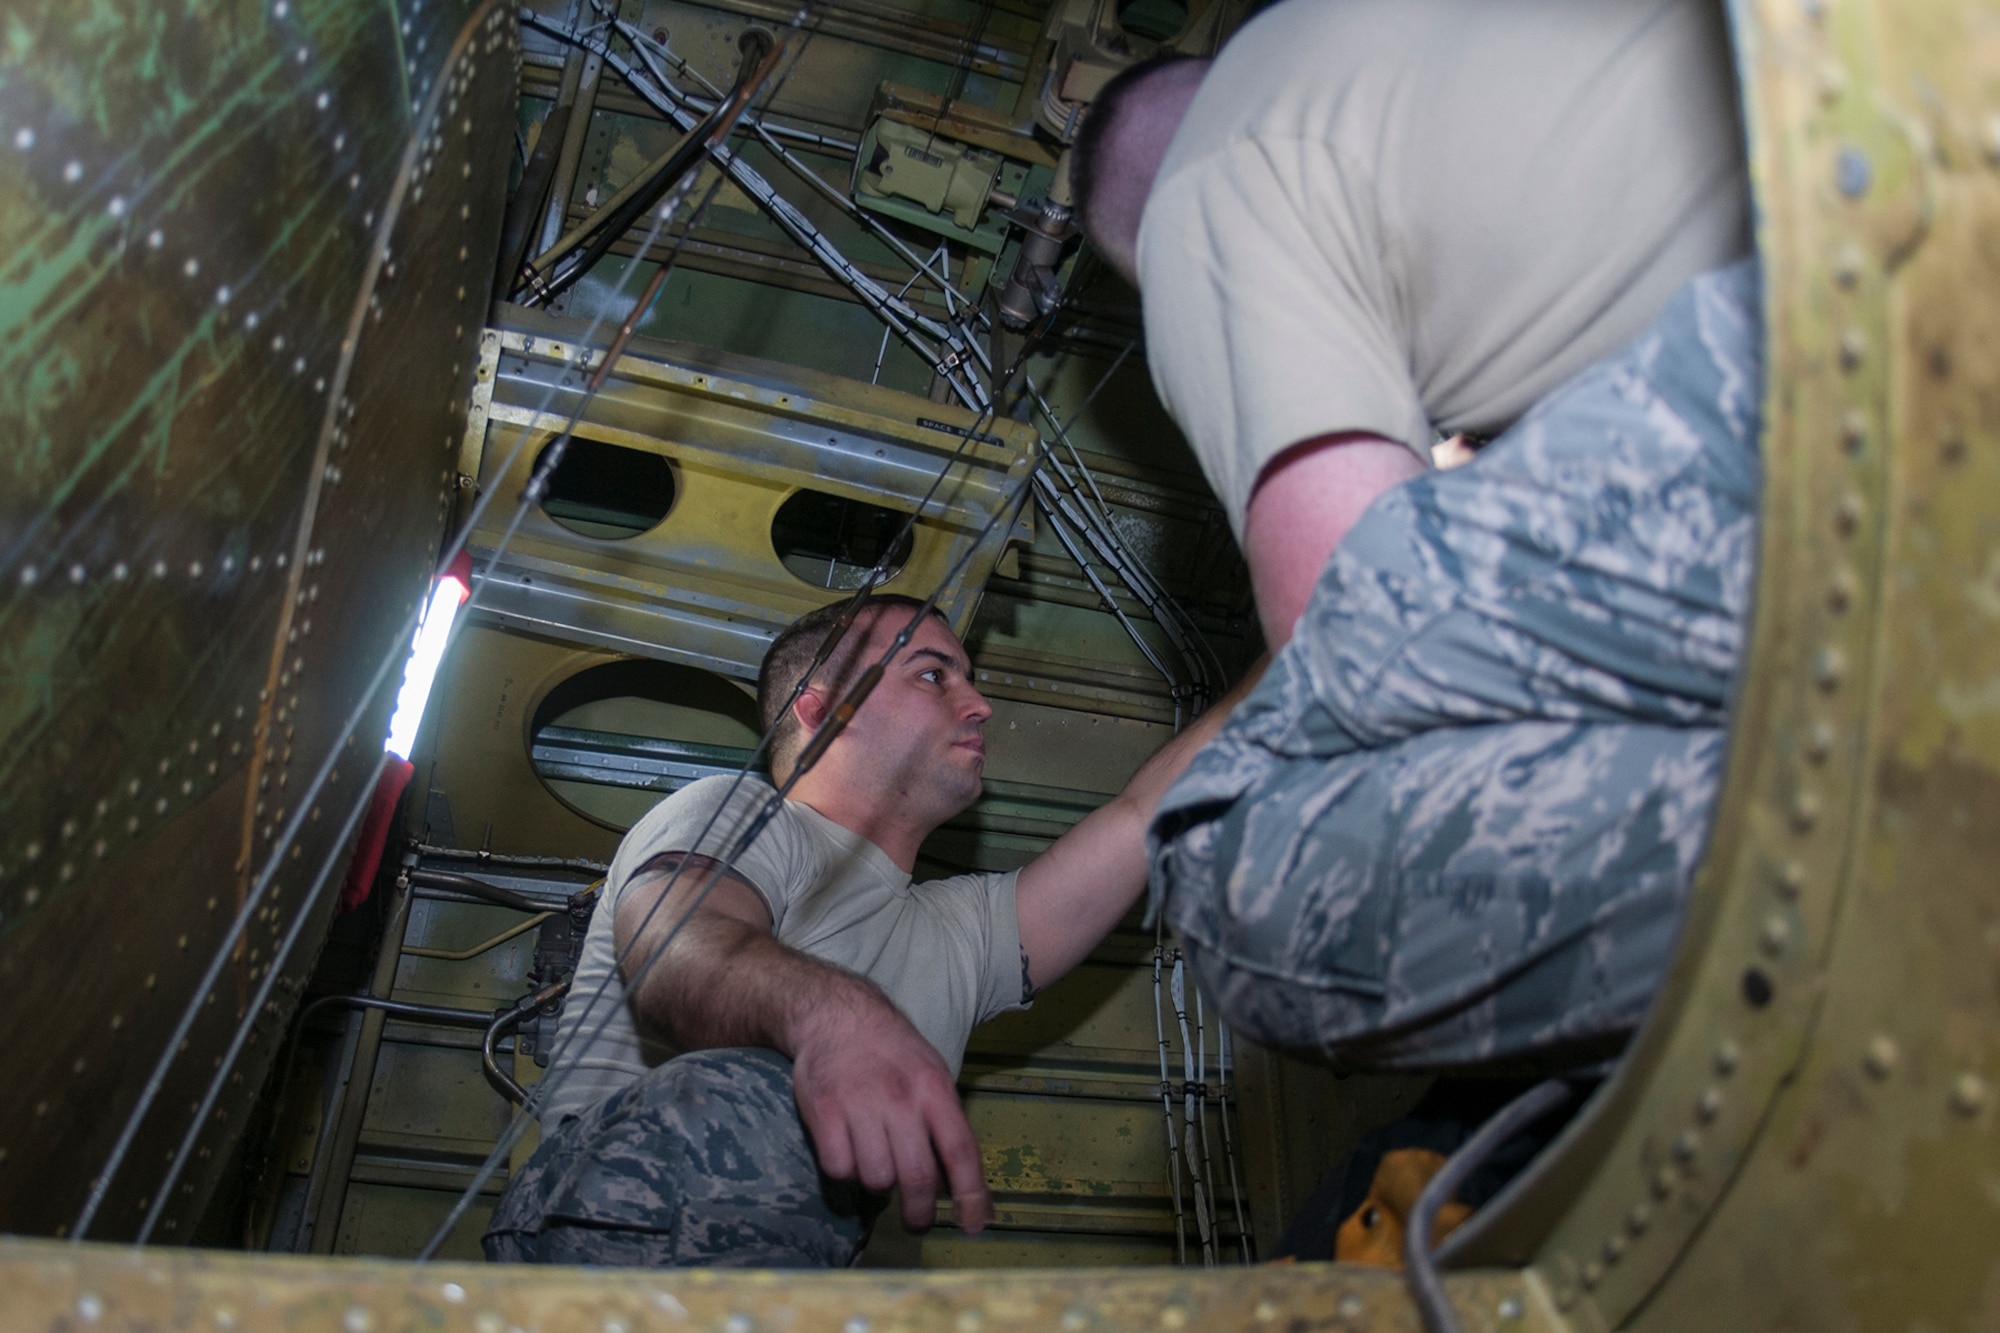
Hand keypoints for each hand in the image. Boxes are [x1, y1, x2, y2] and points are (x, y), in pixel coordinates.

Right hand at [788, 994, 992, 1233]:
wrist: (837, 1015)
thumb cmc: (892, 1052)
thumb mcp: (931, 1073)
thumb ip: (943, 1122)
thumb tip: (954, 1182)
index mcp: (934, 1089)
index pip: (960, 1151)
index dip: (971, 1195)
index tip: (973, 1224)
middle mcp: (900, 1098)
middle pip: (917, 1176)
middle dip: (920, 1211)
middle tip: (917, 1221)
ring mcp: (860, 1104)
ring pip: (876, 1178)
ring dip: (878, 1182)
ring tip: (876, 1163)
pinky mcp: (824, 1111)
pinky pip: (838, 1168)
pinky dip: (844, 1172)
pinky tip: (848, 1154)